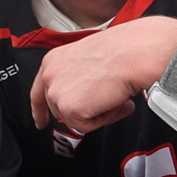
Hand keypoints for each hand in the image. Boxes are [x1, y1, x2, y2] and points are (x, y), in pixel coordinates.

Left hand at [29, 14, 176, 137]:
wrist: (136, 53)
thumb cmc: (124, 50)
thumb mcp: (90, 59)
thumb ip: (77, 77)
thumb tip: (83, 94)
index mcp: (54, 60)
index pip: (39, 91)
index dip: (40, 110)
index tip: (40, 122)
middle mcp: (50, 74)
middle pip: (59, 109)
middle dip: (81, 111)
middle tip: (107, 97)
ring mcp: (56, 92)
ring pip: (74, 118)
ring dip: (97, 112)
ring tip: (113, 94)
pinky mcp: (69, 107)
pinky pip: (86, 126)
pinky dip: (104, 118)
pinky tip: (114, 101)